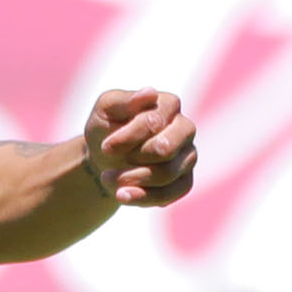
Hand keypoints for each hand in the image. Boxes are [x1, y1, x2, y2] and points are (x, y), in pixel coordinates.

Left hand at [79, 87, 196, 206]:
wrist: (104, 159)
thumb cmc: (107, 128)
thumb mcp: (105, 109)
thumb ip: (124, 100)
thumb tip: (149, 93)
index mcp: (169, 105)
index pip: (153, 123)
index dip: (126, 138)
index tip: (105, 147)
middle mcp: (185, 129)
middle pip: (166, 149)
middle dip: (133, 158)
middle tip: (109, 158)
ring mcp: (188, 157)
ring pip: (167, 174)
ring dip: (132, 179)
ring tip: (107, 178)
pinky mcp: (184, 182)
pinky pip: (171, 194)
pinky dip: (144, 197)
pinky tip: (122, 196)